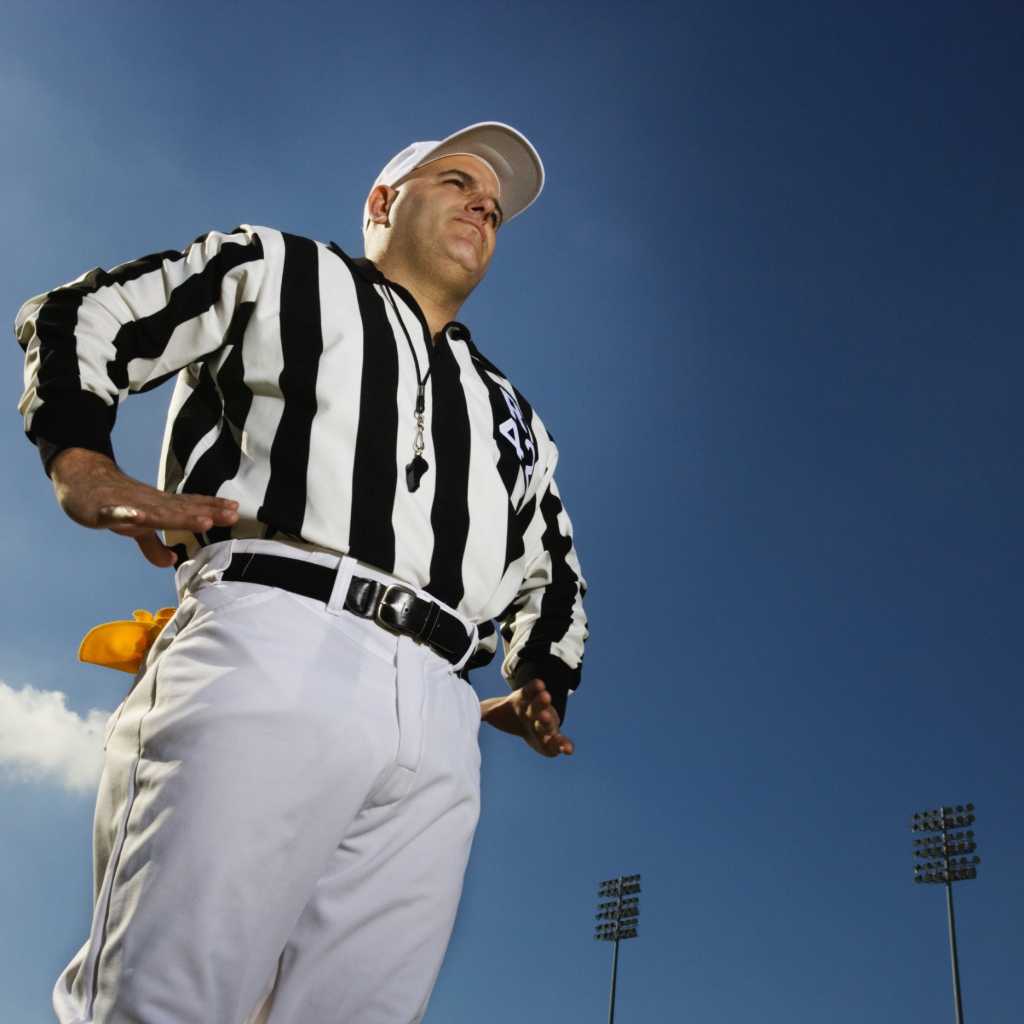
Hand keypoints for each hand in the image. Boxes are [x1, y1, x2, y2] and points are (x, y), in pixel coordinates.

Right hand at [50, 447, 238, 567]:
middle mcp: (148, 504)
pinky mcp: (102, 510)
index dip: (211, 508)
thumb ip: (153, 545)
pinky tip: (138, 518)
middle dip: (205, 512)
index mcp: (157, 507)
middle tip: (231, 515)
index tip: (235, 510)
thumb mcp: (135, 528)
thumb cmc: (113, 501)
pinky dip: (125, 515)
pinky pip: (114, 514)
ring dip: (178, 516)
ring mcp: (126, 506)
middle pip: (180, 509)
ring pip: (155, 512)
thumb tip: (171, 560)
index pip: (189, 506)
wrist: (78, 478)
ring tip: (202, 520)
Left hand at [479, 678, 573, 757]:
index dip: (533, 688)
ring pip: (550, 723)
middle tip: (545, 697)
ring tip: (549, 722)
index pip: (528, 692)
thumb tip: (460, 704)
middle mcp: (536, 710)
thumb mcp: (495, 710)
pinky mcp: (552, 739)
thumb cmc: (510, 714)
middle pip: (539, 705)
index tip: (539, 683)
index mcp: (523, 701)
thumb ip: (481, 709)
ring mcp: (546, 724)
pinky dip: (565, 744)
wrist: (526, 722)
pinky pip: (560, 741)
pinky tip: (569, 751)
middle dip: (541, 702)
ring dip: (550, 722)